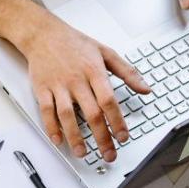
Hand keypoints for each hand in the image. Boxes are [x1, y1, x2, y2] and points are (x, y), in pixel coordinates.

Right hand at [15, 13, 149, 162]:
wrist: (44, 34)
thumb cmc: (75, 43)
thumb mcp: (106, 52)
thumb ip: (128, 72)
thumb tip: (146, 89)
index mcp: (94, 71)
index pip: (109, 101)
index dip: (117, 121)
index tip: (123, 137)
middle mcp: (77, 80)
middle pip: (91, 113)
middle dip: (102, 137)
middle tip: (108, 153)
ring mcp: (58, 86)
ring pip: (67, 116)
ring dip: (75, 137)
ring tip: (83, 153)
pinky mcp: (42, 89)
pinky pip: (46, 111)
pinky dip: (51, 128)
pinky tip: (58, 140)